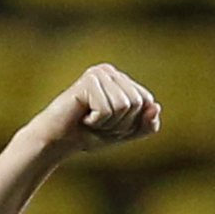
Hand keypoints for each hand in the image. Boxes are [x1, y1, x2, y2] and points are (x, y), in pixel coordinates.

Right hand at [24, 63, 161, 156]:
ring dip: (108, 123)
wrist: (59, 141)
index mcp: (122, 80)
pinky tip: (83, 116)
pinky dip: (97, 121)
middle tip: (99, 123)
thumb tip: (155, 106)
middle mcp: (110, 71)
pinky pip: (107, 109)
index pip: (147, 102)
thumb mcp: (126, 133)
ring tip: (91, 119)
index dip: (132, 122)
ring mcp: (98, 73)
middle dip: (121, 123)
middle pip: (137, 103)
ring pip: (124, 106)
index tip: (111, 124)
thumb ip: (146, 124)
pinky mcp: (88, 81)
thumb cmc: (90, 135)